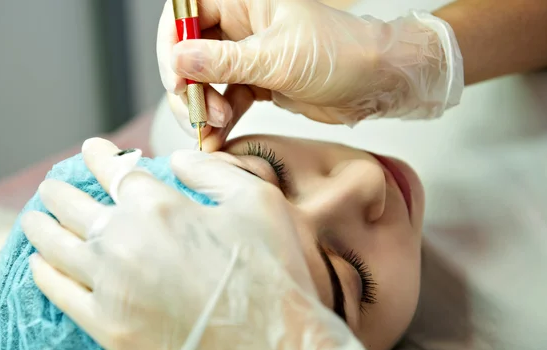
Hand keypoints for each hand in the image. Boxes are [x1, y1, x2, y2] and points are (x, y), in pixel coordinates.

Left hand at [22, 138, 365, 349]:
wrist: (272, 348)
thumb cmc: (272, 271)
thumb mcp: (258, 201)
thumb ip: (212, 170)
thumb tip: (177, 158)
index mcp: (159, 206)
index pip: (115, 170)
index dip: (100, 156)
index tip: (91, 148)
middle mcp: (123, 240)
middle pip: (72, 205)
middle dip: (58, 190)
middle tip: (52, 186)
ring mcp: (109, 285)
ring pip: (54, 246)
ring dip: (39, 226)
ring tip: (33, 218)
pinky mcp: (106, 325)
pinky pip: (58, 292)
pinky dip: (42, 273)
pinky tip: (39, 264)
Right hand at [157, 0, 463, 150]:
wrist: (374, 83)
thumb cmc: (339, 54)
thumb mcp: (278, 58)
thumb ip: (225, 61)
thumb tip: (178, 58)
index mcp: (244, 2)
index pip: (188, 12)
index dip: (173, 43)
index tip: (176, 77)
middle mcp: (241, 25)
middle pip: (190, 51)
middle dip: (188, 85)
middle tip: (198, 112)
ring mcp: (247, 56)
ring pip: (205, 80)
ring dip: (202, 108)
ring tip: (213, 129)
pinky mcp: (256, 83)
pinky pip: (225, 101)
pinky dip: (219, 122)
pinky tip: (216, 139)